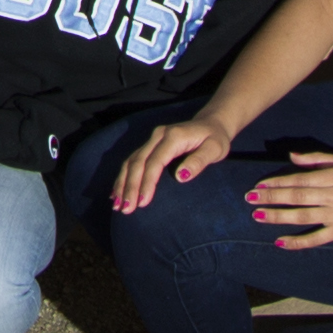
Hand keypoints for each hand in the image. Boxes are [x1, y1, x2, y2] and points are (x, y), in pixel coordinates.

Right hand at [111, 116, 236, 217]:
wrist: (212, 123)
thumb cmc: (216, 139)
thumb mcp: (215, 150)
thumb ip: (199, 161)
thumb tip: (181, 177)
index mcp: (173, 137)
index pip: (155, 162)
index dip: (147, 182)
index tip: (142, 203)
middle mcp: (158, 136)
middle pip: (138, 162)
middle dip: (130, 186)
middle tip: (125, 209)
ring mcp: (152, 140)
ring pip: (131, 161)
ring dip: (122, 183)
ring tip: (117, 204)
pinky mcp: (150, 145)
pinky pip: (132, 161)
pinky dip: (123, 177)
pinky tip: (116, 192)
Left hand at [243, 152, 332, 247]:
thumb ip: (319, 159)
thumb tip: (292, 157)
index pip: (299, 179)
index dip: (277, 183)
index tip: (259, 185)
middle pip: (297, 197)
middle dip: (271, 198)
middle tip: (249, 199)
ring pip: (302, 217)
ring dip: (278, 217)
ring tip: (258, 216)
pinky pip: (316, 239)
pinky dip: (297, 242)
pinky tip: (280, 242)